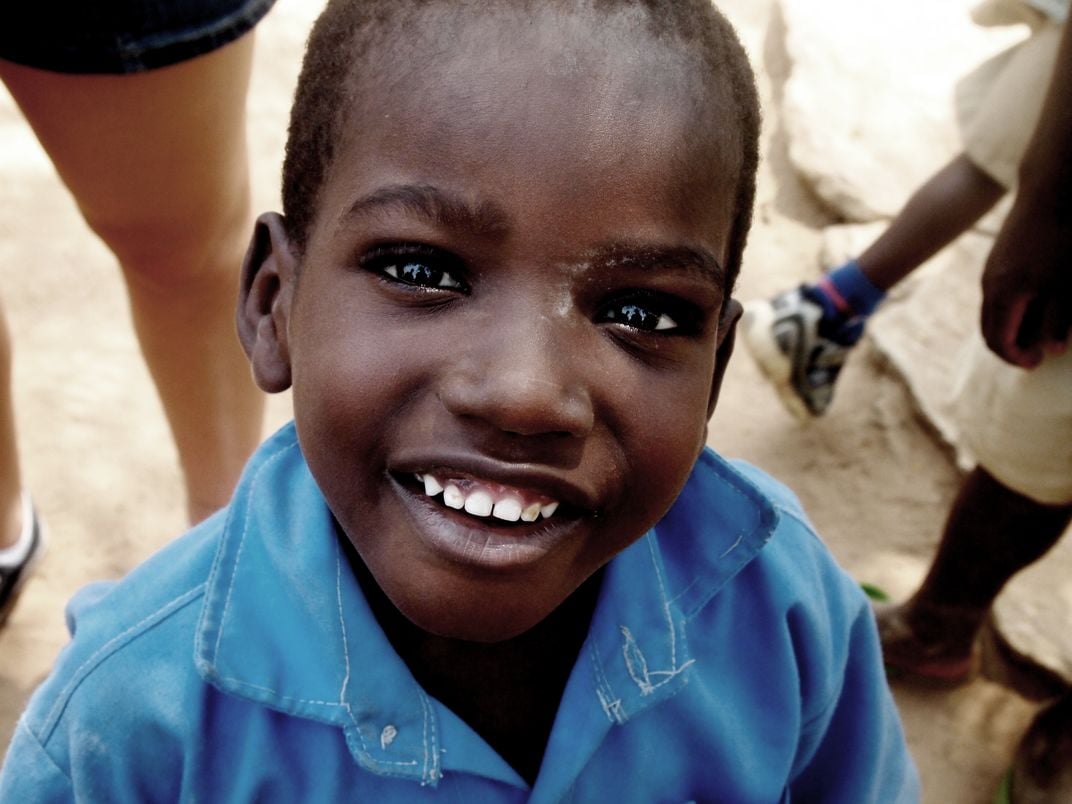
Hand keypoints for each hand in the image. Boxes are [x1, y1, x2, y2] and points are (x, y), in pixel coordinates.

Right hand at [980, 197, 1070, 367]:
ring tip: (1036, 330)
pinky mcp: (999, 257)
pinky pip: (997, 293)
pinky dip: (1010, 308)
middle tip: (1035, 353)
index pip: (999, 341)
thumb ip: (1059, 320)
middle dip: (1010, 346)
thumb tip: (1051, 349)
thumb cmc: (1064, 239)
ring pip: (992, 311)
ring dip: (1010, 326)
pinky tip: (1034, 302)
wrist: (1051, 190)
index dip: (1017, 357)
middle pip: (990, 329)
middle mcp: (990, 286)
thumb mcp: (1069, 286)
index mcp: (1004, 297)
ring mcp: (992, 270)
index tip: (1038, 361)